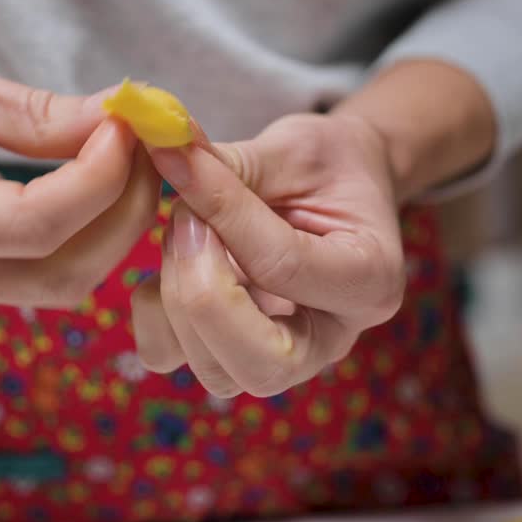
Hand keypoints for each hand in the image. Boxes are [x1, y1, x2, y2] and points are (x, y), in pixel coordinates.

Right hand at [0, 12, 160, 306]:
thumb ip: (39, 113)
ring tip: (133, 160)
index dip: (99, 178)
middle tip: (148, 146)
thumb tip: (124, 124)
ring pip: (59, 283)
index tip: (128, 123)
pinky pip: (42, 271)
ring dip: (113, 227)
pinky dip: (88, 231)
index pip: (33, 226)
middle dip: (122, 212)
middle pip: (58, 272)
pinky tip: (105, 181)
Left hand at [132, 113, 404, 396]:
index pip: (282, 267)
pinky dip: (152, 308)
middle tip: (182, 217)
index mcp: (369, 283)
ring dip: (174, 297)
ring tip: (182, 227)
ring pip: (213, 372)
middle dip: (202, 292)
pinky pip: (171, 356)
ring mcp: (282, 359)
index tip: (179, 162)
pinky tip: (173, 255)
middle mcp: (331, 340)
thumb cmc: (325, 164)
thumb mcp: (291, 149)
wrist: (335, 185)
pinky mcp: (230, 355)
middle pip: (260, 364)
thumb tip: (163, 149)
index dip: (221, 213)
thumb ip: (231, 163)